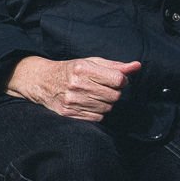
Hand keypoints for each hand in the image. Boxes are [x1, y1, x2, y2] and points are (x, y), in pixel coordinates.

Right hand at [7, 56, 140, 121]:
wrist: (41, 81)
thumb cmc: (71, 70)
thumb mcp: (92, 62)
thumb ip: (116, 66)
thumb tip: (137, 66)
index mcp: (83, 68)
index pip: (118, 80)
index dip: (121, 80)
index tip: (115, 79)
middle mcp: (76, 85)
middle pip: (114, 96)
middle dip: (114, 92)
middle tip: (103, 87)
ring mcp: (72, 100)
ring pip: (107, 108)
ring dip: (105, 102)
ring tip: (94, 95)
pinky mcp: (68, 113)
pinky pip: (97, 118)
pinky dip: (97, 112)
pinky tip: (88, 103)